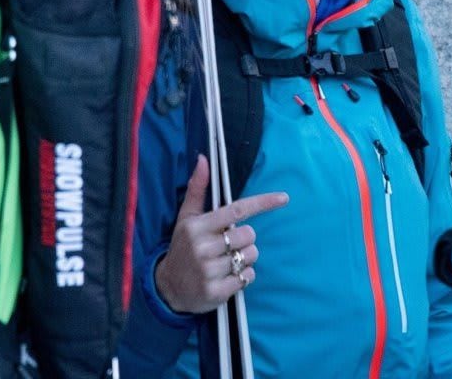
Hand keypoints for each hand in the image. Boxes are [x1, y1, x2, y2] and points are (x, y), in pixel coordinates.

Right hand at [155, 155, 288, 313]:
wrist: (167, 288)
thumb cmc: (183, 247)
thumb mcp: (186, 218)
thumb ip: (198, 189)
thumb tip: (203, 159)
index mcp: (197, 226)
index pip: (237, 210)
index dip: (263, 203)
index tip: (284, 198)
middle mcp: (202, 247)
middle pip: (249, 235)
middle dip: (245, 239)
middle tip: (228, 244)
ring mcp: (208, 271)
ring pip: (250, 256)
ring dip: (245, 258)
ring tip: (226, 261)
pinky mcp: (216, 292)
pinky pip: (248, 276)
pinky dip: (244, 276)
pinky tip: (228, 276)